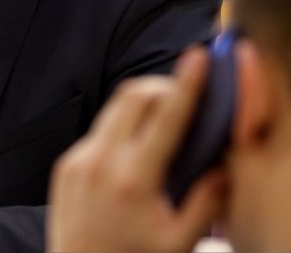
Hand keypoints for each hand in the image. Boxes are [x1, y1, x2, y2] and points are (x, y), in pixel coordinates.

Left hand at [47, 48, 225, 251]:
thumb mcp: (179, 245)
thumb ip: (205, 203)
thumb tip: (225, 166)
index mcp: (133, 181)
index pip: (165, 118)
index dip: (186, 84)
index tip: (198, 57)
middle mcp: (100, 162)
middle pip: (133, 95)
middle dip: (163, 86)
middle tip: (188, 96)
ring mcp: (78, 160)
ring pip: (114, 108)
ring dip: (142, 103)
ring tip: (167, 119)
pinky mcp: (66, 165)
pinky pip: (100, 131)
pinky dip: (123, 128)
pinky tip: (140, 150)